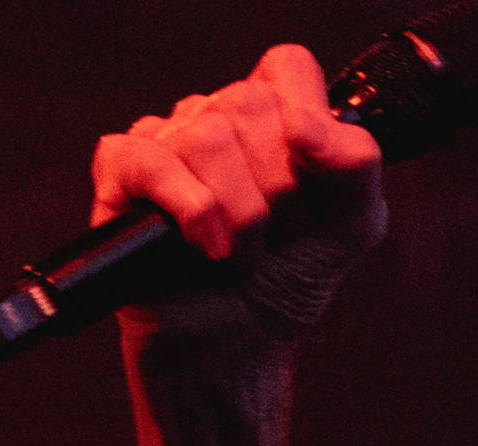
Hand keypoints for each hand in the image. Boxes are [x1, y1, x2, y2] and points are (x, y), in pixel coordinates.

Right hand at [91, 45, 385, 340]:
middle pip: (250, 105)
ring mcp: (166, 140)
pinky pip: (151, 160)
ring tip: (240, 252)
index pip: (287, 69)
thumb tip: (304, 125)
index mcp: (272, 119)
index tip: (314, 177)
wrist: (238, 344)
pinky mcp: (121, 172)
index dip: (306, 120)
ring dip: (242, 215)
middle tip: (276, 235)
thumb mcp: (351, 226)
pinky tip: (206, 247)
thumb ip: (356, 165)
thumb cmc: (288, 279)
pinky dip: (192, 211)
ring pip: (206, 135)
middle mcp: (216, 118)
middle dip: (280, 190)